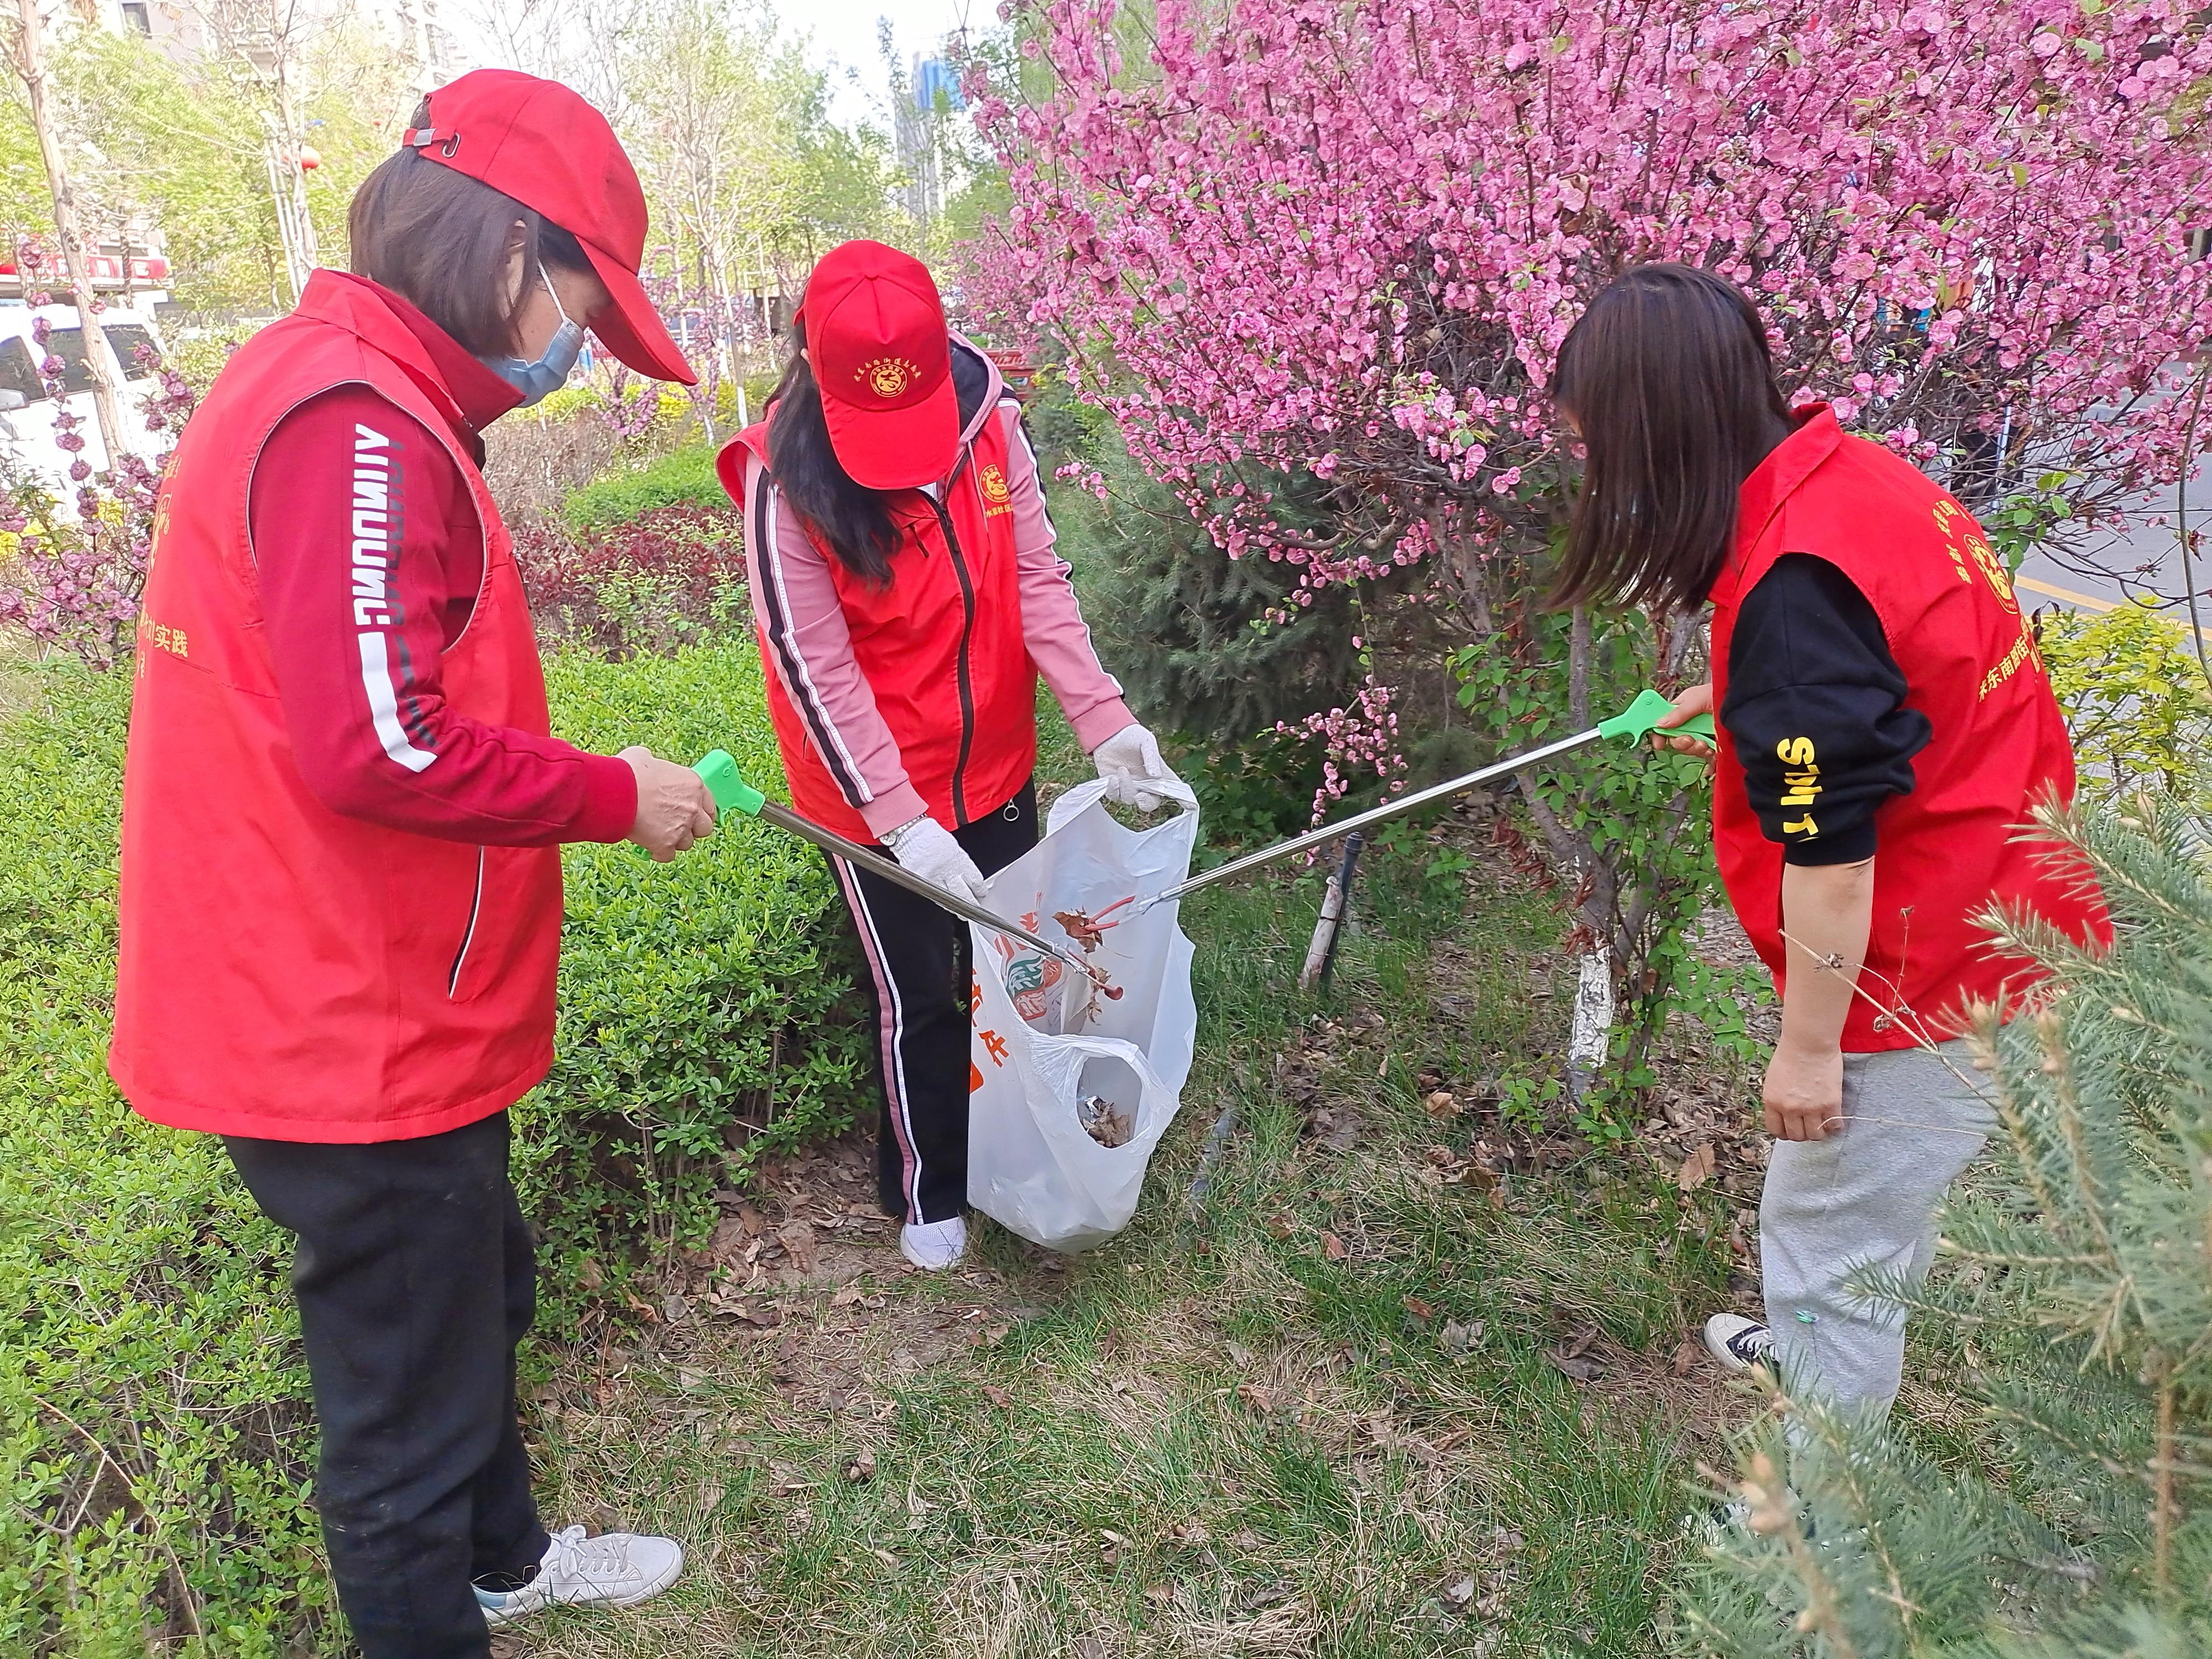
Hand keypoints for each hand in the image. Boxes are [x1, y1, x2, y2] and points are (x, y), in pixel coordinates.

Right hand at [620, 746, 716, 861]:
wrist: (615, 791)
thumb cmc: (628, 772)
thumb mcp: (645, 758)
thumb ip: (655, 765)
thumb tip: (647, 763)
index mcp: (693, 785)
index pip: (710, 805)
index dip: (702, 812)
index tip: (696, 815)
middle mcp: (693, 807)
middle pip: (704, 828)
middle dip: (693, 829)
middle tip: (678, 827)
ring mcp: (681, 828)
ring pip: (687, 843)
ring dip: (675, 841)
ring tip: (659, 834)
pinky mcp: (665, 845)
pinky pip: (668, 856)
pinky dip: (659, 853)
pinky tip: (650, 847)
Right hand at [884, 814, 986, 903]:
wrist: (911, 833)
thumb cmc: (931, 838)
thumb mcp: (954, 848)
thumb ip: (961, 865)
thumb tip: (969, 879)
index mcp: (958, 860)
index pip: (975, 880)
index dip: (980, 890)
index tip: (981, 894)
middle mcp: (947, 870)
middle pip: (963, 895)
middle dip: (971, 904)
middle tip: (973, 907)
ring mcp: (933, 878)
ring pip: (947, 899)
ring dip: (954, 906)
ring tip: (959, 909)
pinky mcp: (920, 882)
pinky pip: (932, 895)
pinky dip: (938, 899)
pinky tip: (942, 900)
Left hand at [1091, 721, 1178, 811]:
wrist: (1109, 732)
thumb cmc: (1132, 736)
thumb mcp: (1146, 741)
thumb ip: (1152, 757)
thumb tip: (1155, 775)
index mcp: (1157, 774)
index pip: (1172, 789)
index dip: (1182, 799)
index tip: (1190, 805)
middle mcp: (1144, 784)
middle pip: (1149, 803)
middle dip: (1145, 802)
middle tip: (1140, 795)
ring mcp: (1128, 787)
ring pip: (1129, 799)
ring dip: (1126, 787)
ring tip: (1121, 769)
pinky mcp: (1112, 787)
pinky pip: (1114, 796)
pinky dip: (1113, 789)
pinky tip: (1112, 777)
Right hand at [1651, 681, 1715, 760]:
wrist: (1748, 701)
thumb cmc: (1722, 693)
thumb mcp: (1698, 699)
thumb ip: (1679, 713)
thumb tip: (1659, 724)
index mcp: (1683, 709)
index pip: (1664, 723)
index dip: (1659, 734)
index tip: (1659, 744)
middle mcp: (1691, 723)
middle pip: (1676, 740)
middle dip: (1681, 743)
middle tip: (1690, 739)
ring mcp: (1703, 734)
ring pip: (1690, 749)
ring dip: (1695, 749)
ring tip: (1705, 744)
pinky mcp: (1715, 744)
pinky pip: (1706, 756)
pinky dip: (1707, 759)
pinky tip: (1712, 753)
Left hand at [1763, 1039, 1843, 1141]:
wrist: (1809, 1042)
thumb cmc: (1791, 1053)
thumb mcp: (1774, 1079)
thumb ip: (1778, 1097)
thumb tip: (1784, 1111)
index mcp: (1772, 1101)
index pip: (1775, 1129)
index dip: (1784, 1132)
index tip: (1790, 1129)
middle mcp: (1789, 1108)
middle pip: (1796, 1135)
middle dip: (1802, 1134)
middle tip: (1808, 1126)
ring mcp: (1810, 1108)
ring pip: (1815, 1135)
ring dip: (1819, 1132)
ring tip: (1822, 1124)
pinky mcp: (1830, 1104)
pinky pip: (1834, 1125)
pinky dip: (1835, 1125)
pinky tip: (1834, 1118)